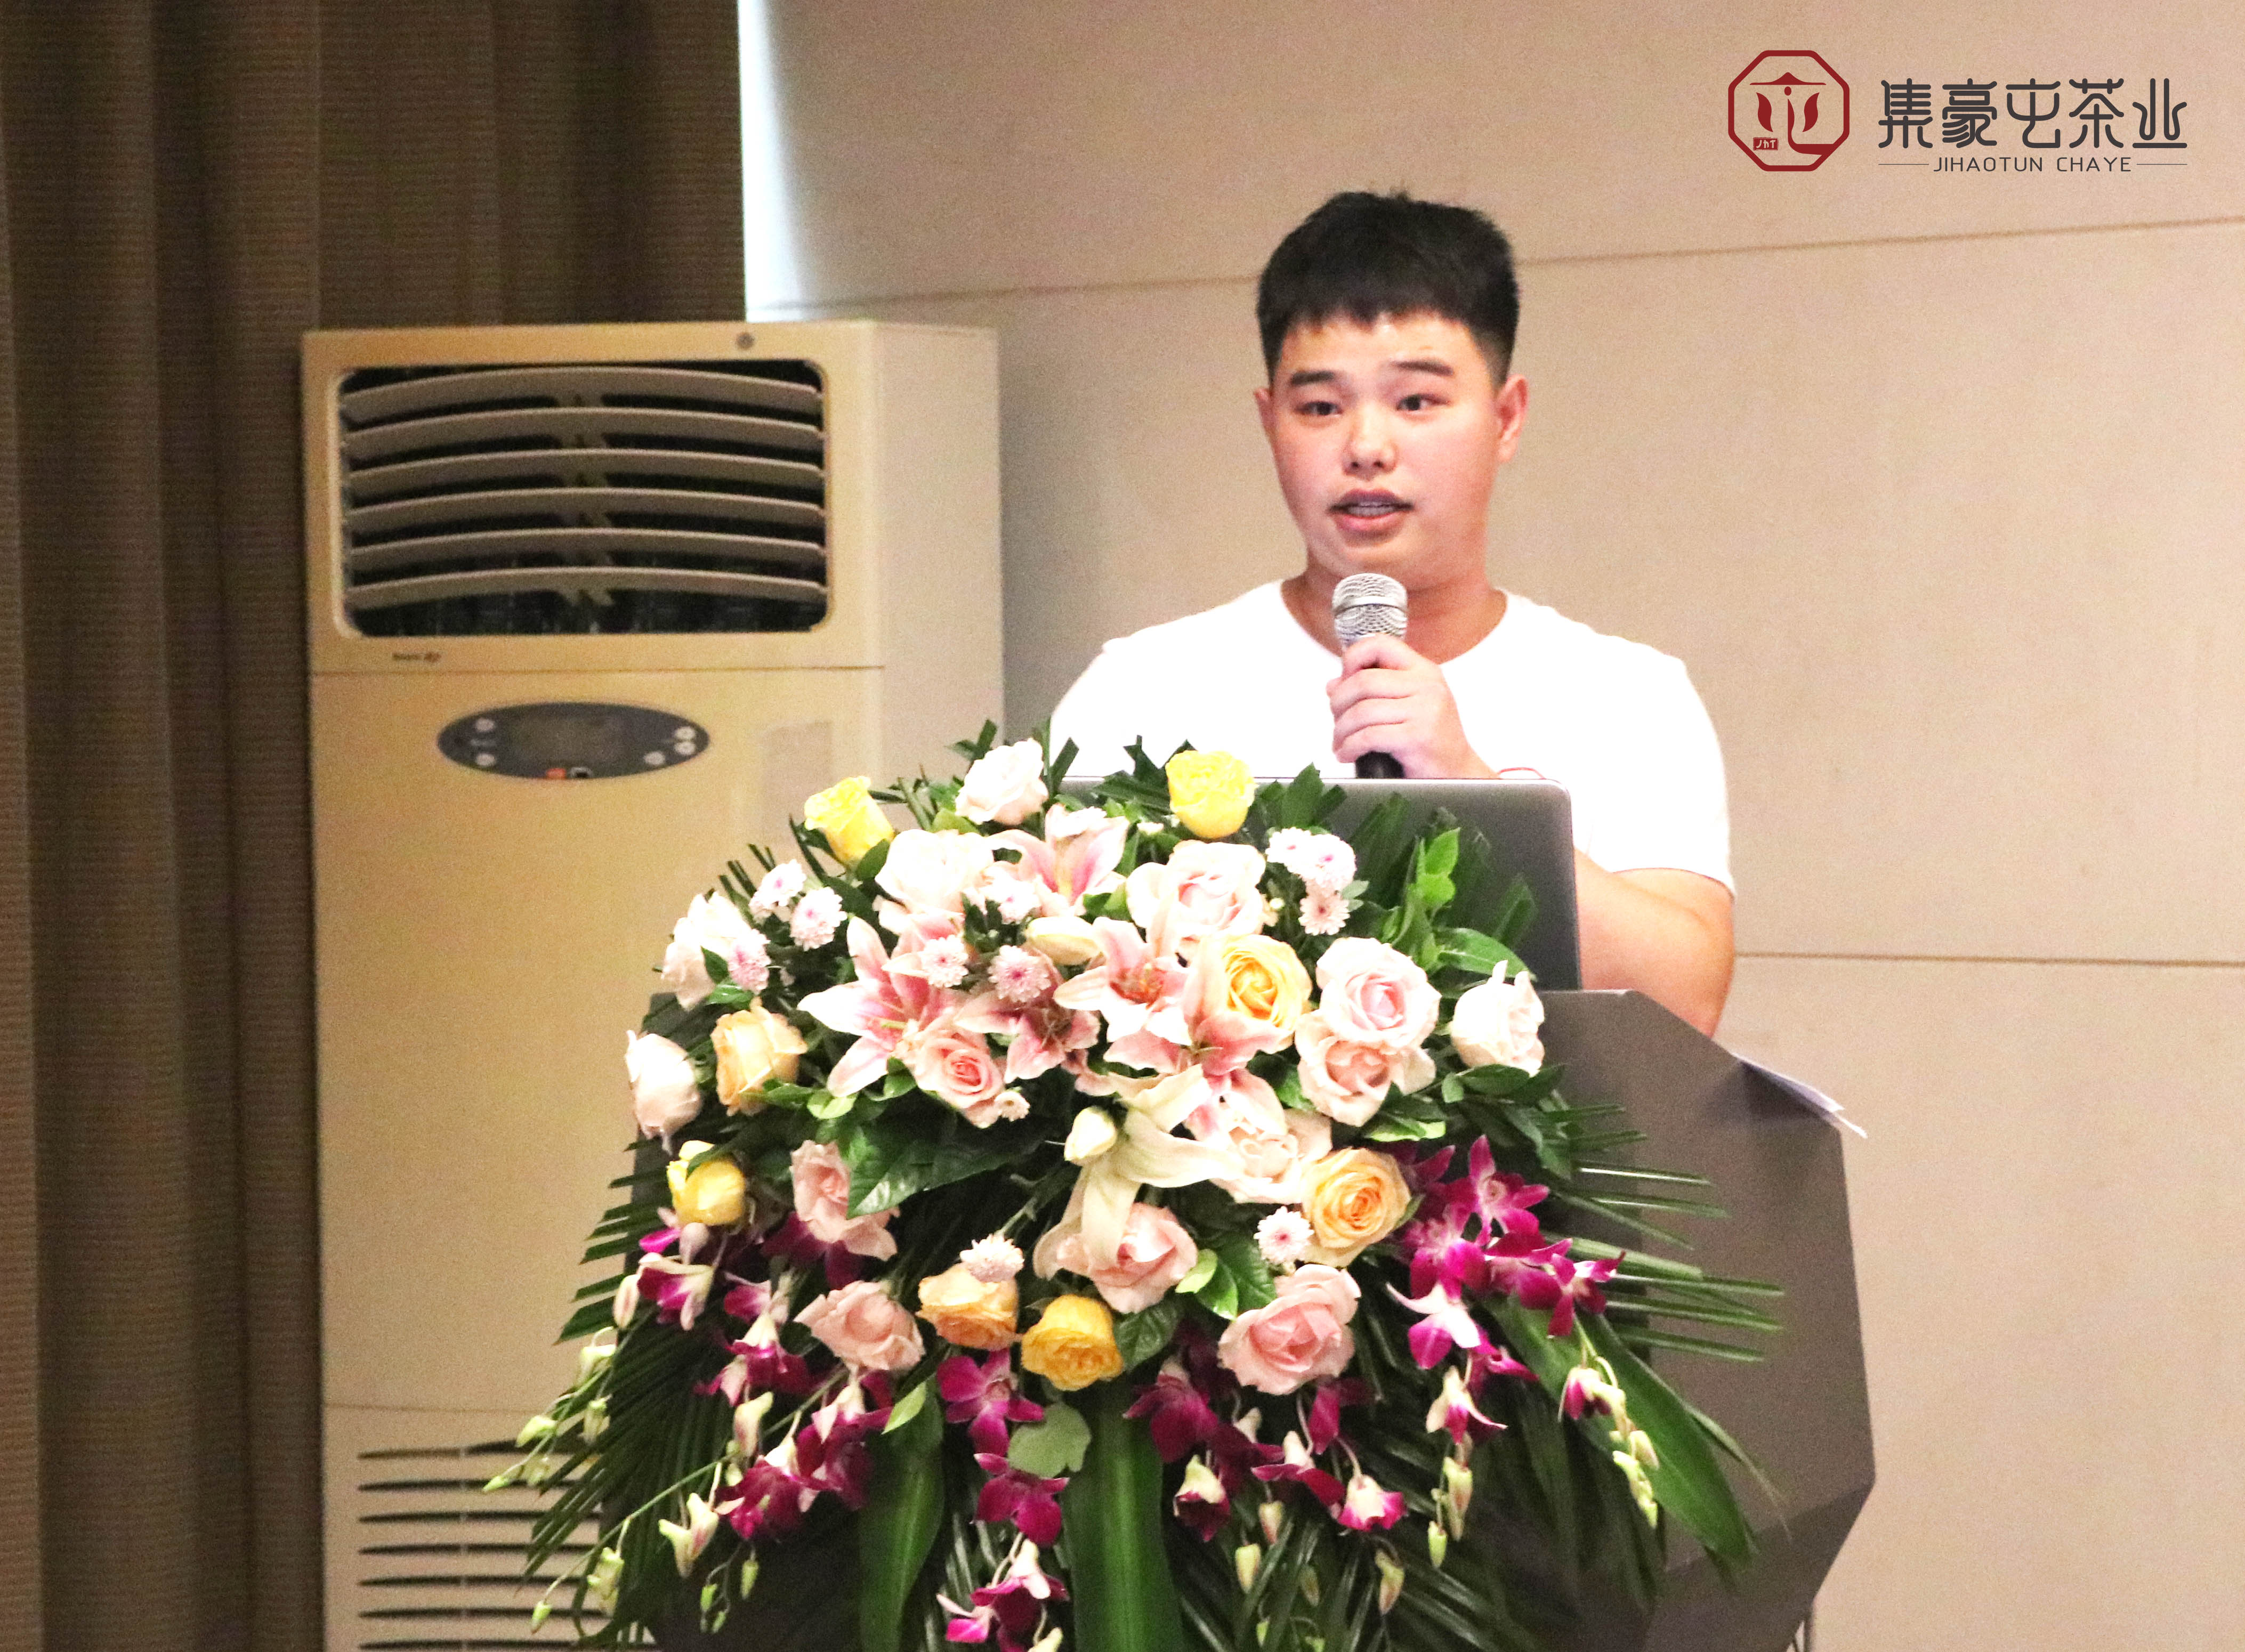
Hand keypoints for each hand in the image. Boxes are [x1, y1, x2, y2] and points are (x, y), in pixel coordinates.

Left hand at [1326, 634, 1493, 777]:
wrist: (1457, 772)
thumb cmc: (1430, 740)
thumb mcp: (1407, 705)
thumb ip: (1373, 690)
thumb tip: (1333, 685)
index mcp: (1423, 671)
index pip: (1381, 644)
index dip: (1353, 657)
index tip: (1344, 679)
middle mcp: (1427, 685)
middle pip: (1363, 681)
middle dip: (1339, 702)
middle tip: (1337, 720)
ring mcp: (1425, 710)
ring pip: (1362, 710)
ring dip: (1341, 729)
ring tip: (1340, 742)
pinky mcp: (1417, 737)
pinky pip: (1369, 736)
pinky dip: (1350, 747)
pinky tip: (1347, 754)